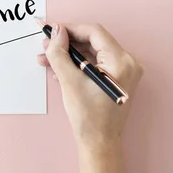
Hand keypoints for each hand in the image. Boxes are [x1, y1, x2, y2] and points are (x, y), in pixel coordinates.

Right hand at [37, 23, 143, 149]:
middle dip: (67, 43)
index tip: (51, 31)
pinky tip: (58, 70)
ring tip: (46, 59)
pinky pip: (94, 64)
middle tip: (46, 45)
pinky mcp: (116, 79)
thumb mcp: (69, 80)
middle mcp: (127, 63)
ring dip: (68, 54)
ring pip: (91, 53)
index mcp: (121, 61)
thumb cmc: (87, 115)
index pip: (94, 32)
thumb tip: (56, 31)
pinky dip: (76, 64)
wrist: (98, 142)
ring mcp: (123, 72)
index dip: (70, 29)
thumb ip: (60, 53)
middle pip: (93, 41)